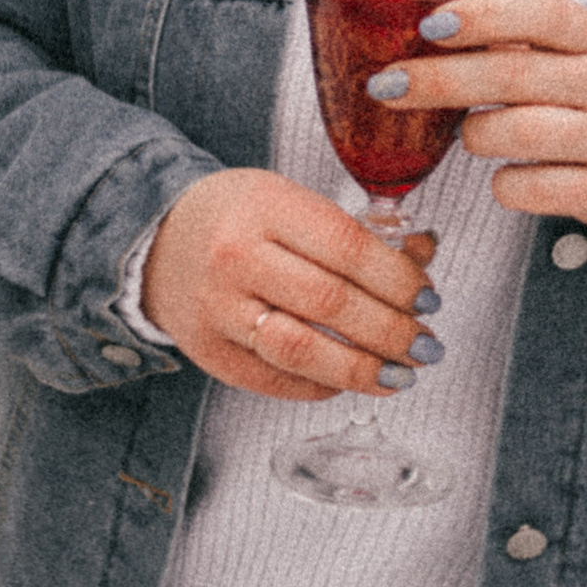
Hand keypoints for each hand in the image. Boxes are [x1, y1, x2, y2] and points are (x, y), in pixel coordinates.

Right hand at [140, 168, 439, 401]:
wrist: (157, 239)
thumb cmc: (238, 217)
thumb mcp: (293, 200)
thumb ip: (357, 231)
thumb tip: (424, 255)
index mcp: (266, 208)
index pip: (348, 248)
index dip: (398, 280)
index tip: (429, 299)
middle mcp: (237, 258)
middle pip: (331, 304)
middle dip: (391, 331)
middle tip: (426, 345)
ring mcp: (218, 309)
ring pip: (301, 351)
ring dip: (361, 369)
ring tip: (399, 375)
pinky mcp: (208, 352)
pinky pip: (274, 380)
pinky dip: (320, 386)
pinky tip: (348, 380)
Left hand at [368, 0, 586, 243]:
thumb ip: (529, 44)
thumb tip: (436, 31)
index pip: (545, 15)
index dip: (485, 15)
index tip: (431, 25)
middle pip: (513, 75)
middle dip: (438, 80)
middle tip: (386, 86)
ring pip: (516, 134)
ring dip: (474, 136)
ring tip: (473, 136)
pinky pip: (529, 189)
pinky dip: (503, 186)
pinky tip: (509, 178)